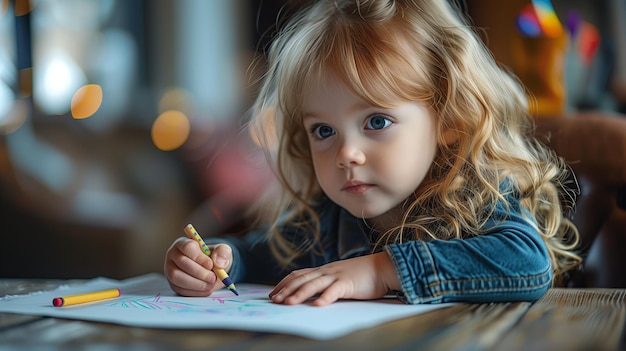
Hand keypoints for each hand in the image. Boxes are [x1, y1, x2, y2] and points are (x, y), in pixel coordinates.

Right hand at [164, 237, 232, 296]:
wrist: (211, 271)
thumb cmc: (214, 258)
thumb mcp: (222, 251)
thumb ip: (223, 253)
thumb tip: (218, 263)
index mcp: (183, 243)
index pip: (187, 247)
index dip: (199, 257)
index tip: (211, 265)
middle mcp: (173, 255)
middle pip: (181, 262)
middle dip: (199, 273)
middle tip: (213, 278)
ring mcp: (170, 270)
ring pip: (177, 277)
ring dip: (196, 284)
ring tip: (210, 285)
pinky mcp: (173, 284)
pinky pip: (180, 289)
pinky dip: (195, 292)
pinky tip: (206, 290)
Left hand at [269, 252, 399, 305]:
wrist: (382, 267)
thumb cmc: (362, 275)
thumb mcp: (339, 277)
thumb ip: (326, 283)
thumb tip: (311, 295)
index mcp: (324, 270)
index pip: (298, 275)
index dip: (284, 283)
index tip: (273, 293)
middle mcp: (327, 271)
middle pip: (302, 279)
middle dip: (286, 290)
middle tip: (274, 300)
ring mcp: (337, 276)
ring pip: (314, 284)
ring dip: (300, 294)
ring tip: (289, 303)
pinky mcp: (349, 283)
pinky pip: (335, 290)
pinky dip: (325, 298)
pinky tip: (318, 305)